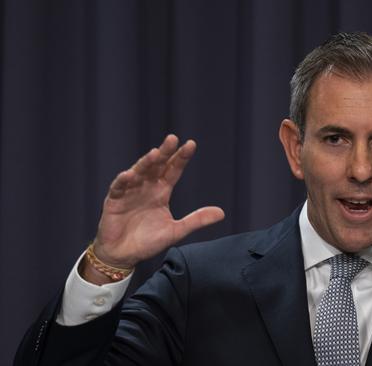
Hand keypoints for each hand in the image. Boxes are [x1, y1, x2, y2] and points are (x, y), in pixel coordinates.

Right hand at [90, 134, 224, 270]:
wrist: (124, 255)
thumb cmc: (148, 241)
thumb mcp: (176, 231)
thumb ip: (197, 220)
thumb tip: (222, 213)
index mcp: (161, 191)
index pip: (173, 170)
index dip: (181, 158)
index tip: (191, 144)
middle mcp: (146, 187)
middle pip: (157, 165)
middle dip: (164, 152)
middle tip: (172, 139)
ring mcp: (130, 192)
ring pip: (138, 172)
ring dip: (146, 163)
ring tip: (155, 154)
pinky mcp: (114, 201)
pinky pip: (119, 188)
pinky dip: (123, 181)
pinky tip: (130, 175)